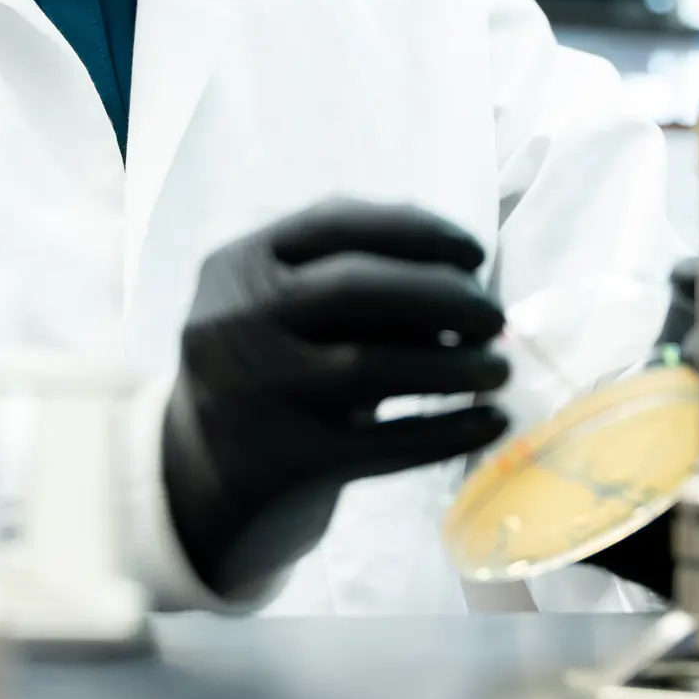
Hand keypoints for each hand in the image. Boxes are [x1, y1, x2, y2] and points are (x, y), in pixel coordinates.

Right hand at [162, 202, 511, 599]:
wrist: (198, 477)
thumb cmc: (274, 371)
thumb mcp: (289, 311)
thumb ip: (360, 283)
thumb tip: (470, 282)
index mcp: (238, 264)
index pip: (333, 221)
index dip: (417, 229)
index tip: (476, 251)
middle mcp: (235, 321)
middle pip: (353, 288)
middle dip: (443, 294)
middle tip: (497, 317)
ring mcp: (253, 394)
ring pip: (371, 367)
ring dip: (455, 366)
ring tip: (500, 369)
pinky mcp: (282, 462)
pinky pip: (383, 445)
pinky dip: (448, 431)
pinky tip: (492, 422)